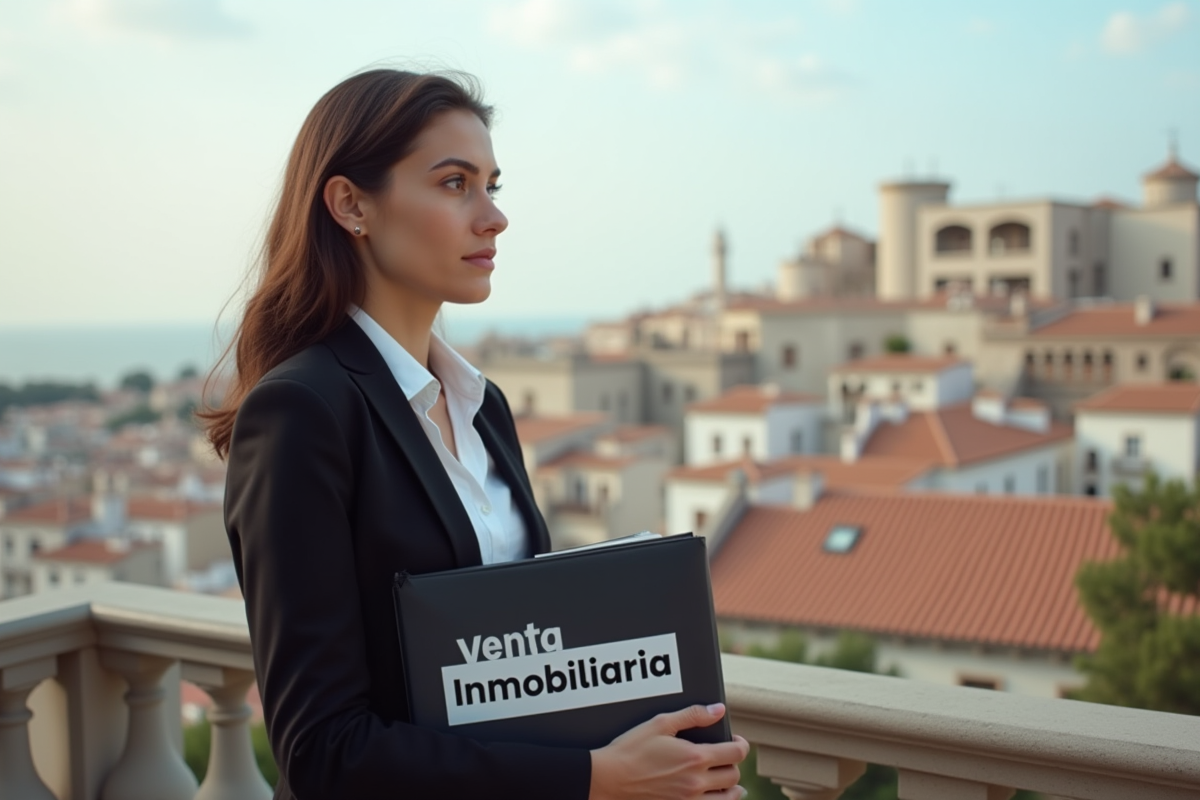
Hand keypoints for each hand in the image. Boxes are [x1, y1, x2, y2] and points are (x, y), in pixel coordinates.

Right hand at [589, 703, 749, 799]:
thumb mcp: (660, 723)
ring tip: (724, 778)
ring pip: (728, 798)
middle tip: (725, 757)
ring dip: (731, 787)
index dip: (741, 744)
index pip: (736, 753)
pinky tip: (712, 795)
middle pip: (734, 776)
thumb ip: (693, 715)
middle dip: (733, 764)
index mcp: (695, 757)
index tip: (735, 741)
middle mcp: (696, 782)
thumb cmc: (630, 749)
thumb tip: (718, 710)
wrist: (608, 779)